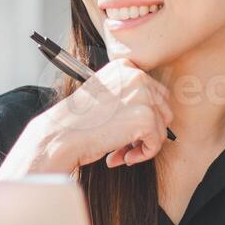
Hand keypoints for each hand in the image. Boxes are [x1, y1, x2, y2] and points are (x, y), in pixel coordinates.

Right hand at [39, 59, 173, 170]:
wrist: (61, 135)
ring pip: (161, 129)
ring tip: (120, 152)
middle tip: (124, 144)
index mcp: (126, 67)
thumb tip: (155, 114)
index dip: (142, 116)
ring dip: (142, 145)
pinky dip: (142, 155)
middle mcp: (137, 76)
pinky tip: (121, 157)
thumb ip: (128, 96)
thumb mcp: (104, 96)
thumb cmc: (77, 121)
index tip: (123, 129)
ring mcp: (143, 97)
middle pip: (163, 110)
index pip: (154, 93)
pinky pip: (156, 144)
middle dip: (145, 132)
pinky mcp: (146, 119)